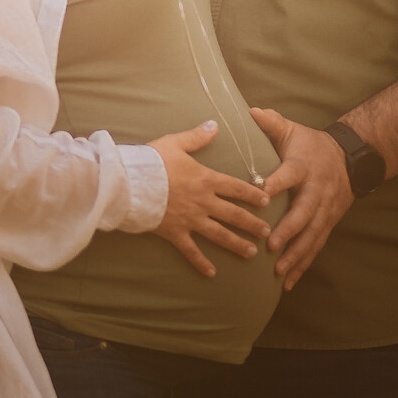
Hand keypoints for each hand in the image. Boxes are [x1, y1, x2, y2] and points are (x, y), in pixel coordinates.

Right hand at [147, 120, 273, 278]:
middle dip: (252, 224)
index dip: (253, 194)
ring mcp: (191, 219)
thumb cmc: (151, 160)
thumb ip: (197, 136)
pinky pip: (191, 251)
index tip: (266, 201)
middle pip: (234, 215)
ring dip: (237, 244)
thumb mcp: (175, 142)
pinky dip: (201, 263)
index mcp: (206, 179)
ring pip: (220, 235)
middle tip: (266, 232)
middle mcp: (203, 202)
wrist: (131, 182)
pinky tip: (212, 273)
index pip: (236, 188)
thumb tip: (215, 124)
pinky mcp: (176, 232)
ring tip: (251, 253)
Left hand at [252, 107, 353, 291]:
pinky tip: (289, 282)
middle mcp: (317, 191)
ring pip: (312, 236)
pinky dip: (303, 264)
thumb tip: (249, 111)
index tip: (258, 193)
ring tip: (278, 271)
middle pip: (304, 213)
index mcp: (304, 167)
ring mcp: (325, 211)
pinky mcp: (327, 224)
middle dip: (288, 231)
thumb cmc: (310, 144)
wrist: (350, 159)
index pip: (289, 175)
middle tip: (270, 245)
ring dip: (296, 254)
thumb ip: (271, 122)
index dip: (275, 183)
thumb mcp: (292, 130)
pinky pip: (315, 246)